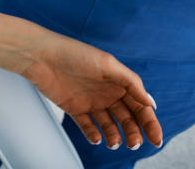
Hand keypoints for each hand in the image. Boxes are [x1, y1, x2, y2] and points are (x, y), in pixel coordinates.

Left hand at [23, 35, 162, 149]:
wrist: (41, 56)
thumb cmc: (73, 53)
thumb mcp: (107, 63)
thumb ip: (130, 82)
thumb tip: (150, 102)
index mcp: (118, 82)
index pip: (139, 106)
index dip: (150, 123)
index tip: (156, 138)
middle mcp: (106, 92)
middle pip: (127, 118)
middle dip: (134, 132)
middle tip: (134, 143)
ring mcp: (90, 101)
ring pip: (109, 125)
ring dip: (115, 136)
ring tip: (114, 143)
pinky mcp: (74, 108)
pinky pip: (87, 126)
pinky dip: (93, 134)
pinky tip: (97, 138)